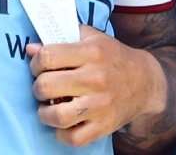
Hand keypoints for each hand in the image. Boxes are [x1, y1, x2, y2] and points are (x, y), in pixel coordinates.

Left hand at [27, 26, 166, 146]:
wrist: (145, 82)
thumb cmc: (113, 57)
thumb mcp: (92, 38)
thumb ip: (61, 38)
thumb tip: (30, 49)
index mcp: (92, 52)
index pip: (47, 56)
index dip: (36, 63)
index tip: (40, 67)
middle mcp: (95, 78)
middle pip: (46, 86)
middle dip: (38, 87)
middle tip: (44, 87)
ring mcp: (100, 105)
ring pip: (57, 116)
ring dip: (44, 113)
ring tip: (48, 107)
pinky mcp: (104, 126)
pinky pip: (73, 138)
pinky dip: (62, 133)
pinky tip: (63, 123)